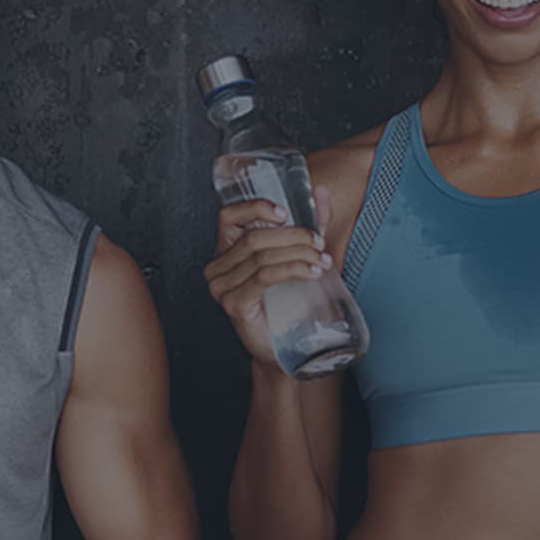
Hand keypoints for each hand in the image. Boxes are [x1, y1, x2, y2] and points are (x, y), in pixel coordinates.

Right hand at [202, 189, 331, 371]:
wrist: (286, 347)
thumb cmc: (289, 301)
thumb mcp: (300, 254)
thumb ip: (309, 223)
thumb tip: (320, 191)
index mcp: (226, 250)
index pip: (228, 216)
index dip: (255, 207)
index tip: (285, 212)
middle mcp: (217, 268)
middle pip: (255, 237)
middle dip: (293, 236)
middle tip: (319, 243)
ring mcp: (222, 288)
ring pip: (262, 256)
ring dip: (298, 254)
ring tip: (322, 260)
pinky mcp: (234, 304)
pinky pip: (265, 277)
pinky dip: (292, 269)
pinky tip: (312, 272)